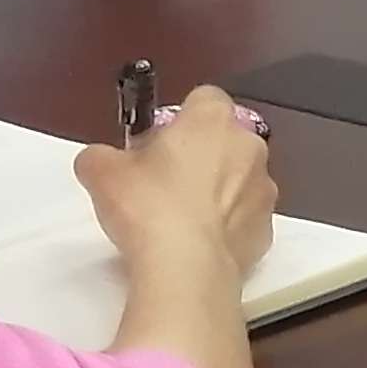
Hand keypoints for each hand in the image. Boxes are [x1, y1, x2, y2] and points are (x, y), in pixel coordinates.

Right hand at [77, 86, 278, 290]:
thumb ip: (101, 156)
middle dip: (199, 154)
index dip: (178, 119)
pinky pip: (244, 219)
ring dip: (217, 191)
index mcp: (213, 120)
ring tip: (179, 219)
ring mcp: (263, 190)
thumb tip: (100, 162)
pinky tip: (196, 244)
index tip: (156, 143)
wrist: (185, 268)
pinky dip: (226, 227)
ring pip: (239, 180)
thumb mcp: (102, 173)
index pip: (204, 99)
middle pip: (224, 139)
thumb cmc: (147, 207)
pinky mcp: (266, 231)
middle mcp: (249, 147)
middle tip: (163, 181)